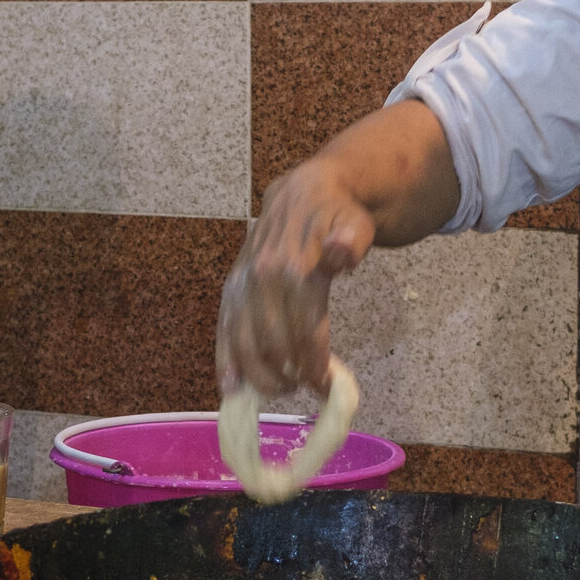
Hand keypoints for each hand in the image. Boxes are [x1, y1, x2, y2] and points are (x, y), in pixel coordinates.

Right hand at [219, 158, 376, 396]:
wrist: (304, 191)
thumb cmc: (336, 216)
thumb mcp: (356, 224)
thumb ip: (351, 242)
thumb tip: (341, 252)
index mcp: (295, 266)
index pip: (305, 328)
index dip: (314, 362)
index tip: (325, 385)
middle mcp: (263, 276)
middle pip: (273, 342)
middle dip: (289, 374)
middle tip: (303, 388)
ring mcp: (243, 283)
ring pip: (244, 341)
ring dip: (260, 374)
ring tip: (279, 389)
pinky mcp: (231, 287)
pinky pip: (224, 327)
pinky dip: (225, 360)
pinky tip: (230, 387)